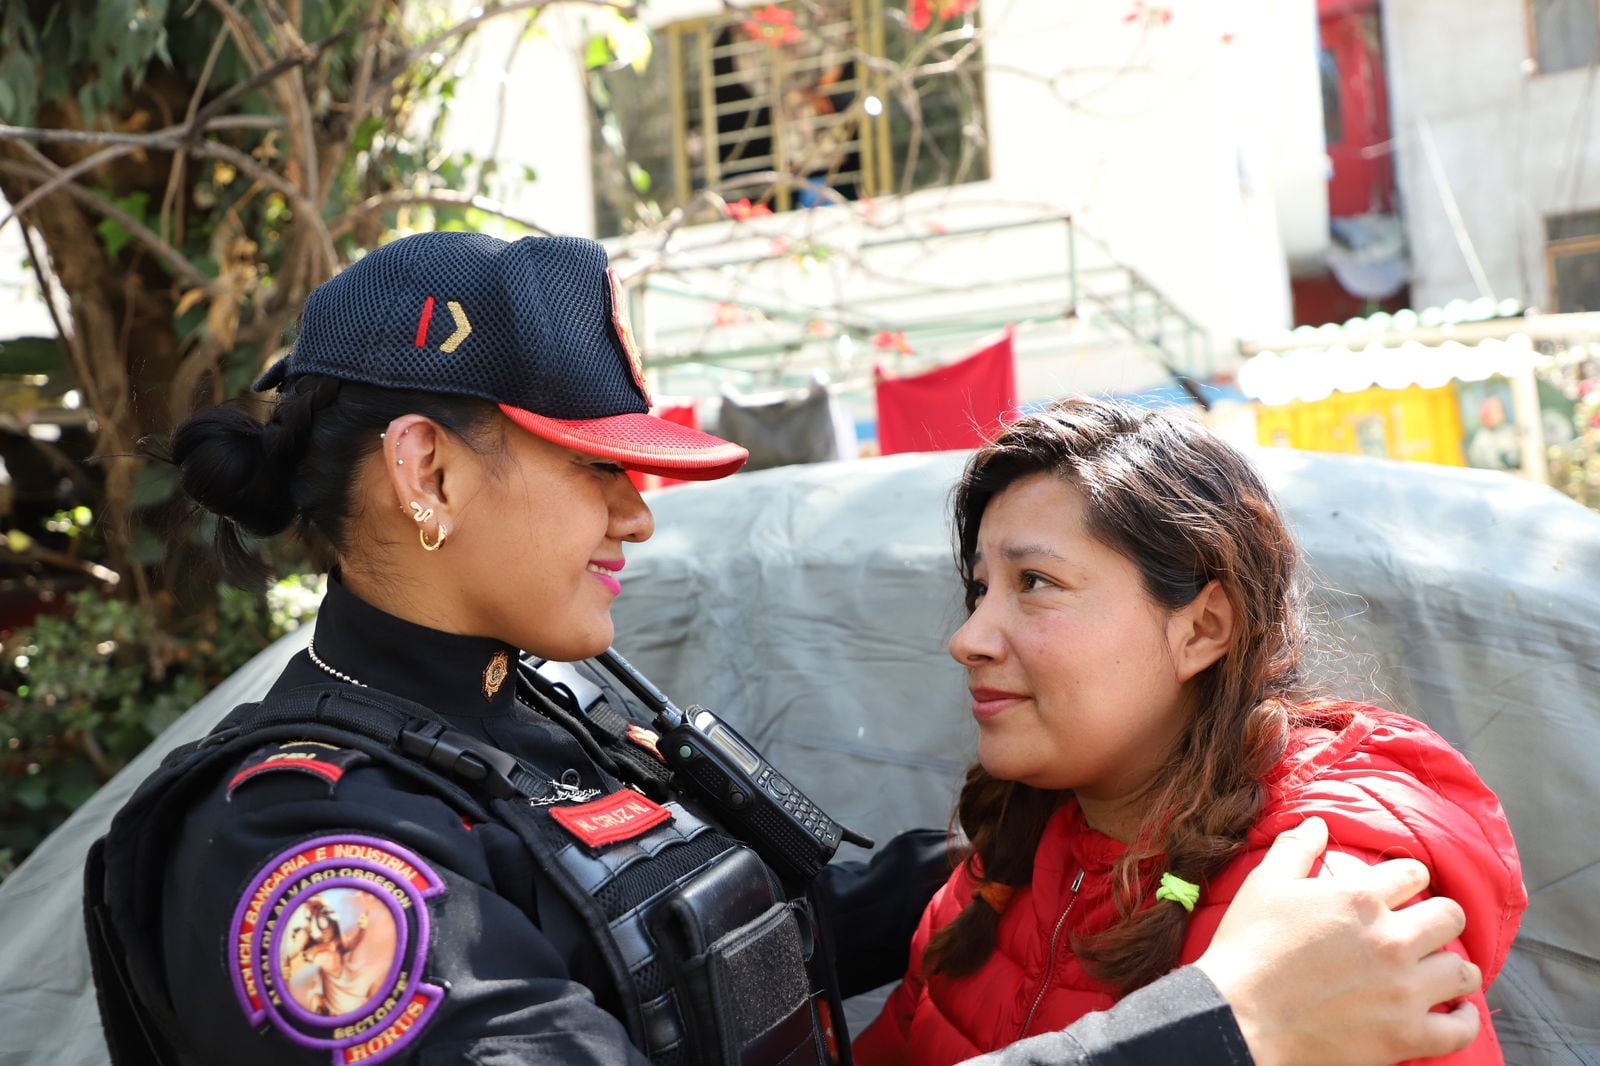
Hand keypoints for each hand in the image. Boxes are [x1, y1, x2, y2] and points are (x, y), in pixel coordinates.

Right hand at [1194, 816, 1481, 1065]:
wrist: (1238, 1017)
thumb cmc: (1247, 949)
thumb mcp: (1264, 884)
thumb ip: (1295, 848)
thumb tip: (1319, 823)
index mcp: (1360, 899)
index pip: (1413, 873)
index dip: (1408, 878)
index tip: (1401, 890)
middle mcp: (1392, 940)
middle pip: (1450, 917)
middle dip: (1440, 917)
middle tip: (1424, 928)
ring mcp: (1403, 991)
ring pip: (1462, 970)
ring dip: (1453, 966)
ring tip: (1439, 969)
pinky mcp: (1405, 1036)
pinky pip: (1460, 1028)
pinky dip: (1464, 1018)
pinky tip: (1456, 1010)